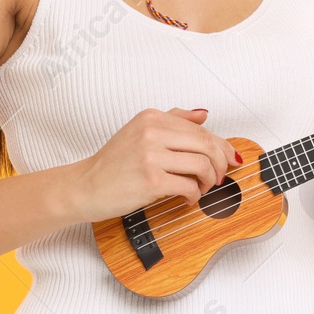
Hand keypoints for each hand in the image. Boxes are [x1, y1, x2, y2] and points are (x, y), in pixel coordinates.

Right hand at [68, 107, 243, 222]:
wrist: (85, 186)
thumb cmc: (112, 164)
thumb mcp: (139, 131)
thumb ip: (172, 120)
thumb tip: (203, 115)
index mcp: (151, 117)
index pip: (201, 129)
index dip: (221, 146)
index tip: (228, 158)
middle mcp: (151, 132)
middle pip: (206, 144)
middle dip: (220, 163)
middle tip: (218, 176)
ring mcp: (150, 156)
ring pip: (202, 165)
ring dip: (209, 181)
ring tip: (202, 188)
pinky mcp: (151, 181)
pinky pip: (188, 186)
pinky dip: (195, 195)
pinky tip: (189, 198)